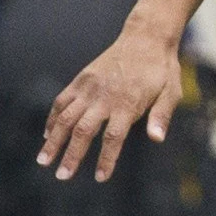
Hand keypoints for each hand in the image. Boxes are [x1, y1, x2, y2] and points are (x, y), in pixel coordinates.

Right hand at [39, 29, 182, 182]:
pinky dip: (52, 118)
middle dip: (71, 155)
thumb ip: (162, 116)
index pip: (113, 137)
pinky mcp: (81, 80)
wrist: (145, 38)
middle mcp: (104, 97)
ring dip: (53, 140)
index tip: (100, 177)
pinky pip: (62, 101)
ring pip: (66, 117)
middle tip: (62, 176)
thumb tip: (157, 139)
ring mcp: (89, 88)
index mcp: (128, 103)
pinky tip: (47, 134)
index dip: (106, 159)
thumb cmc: (162, 69)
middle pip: (83, 131)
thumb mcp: (171, 92)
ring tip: (43, 160)